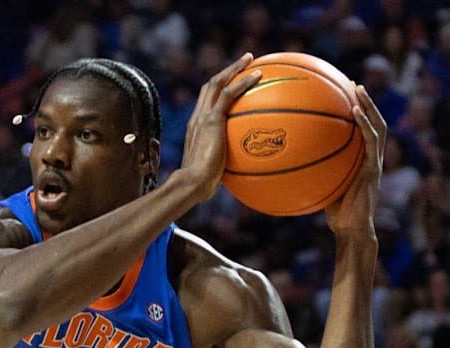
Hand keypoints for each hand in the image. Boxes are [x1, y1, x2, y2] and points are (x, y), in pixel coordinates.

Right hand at [180, 53, 261, 200]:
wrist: (192, 183)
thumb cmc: (201, 186)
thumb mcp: (214, 173)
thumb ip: (224, 167)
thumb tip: (241, 176)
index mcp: (196, 128)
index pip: (207, 102)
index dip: (220, 89)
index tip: (233, 82)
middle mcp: (197, 118)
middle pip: (211, 86)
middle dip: (228, 71)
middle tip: (245, 62)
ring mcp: (203, 117)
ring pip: (218, 83)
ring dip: (235, 68)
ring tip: (251, 59)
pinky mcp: (211, 120)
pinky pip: (229, 94)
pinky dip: (243, 82)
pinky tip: (258, 76)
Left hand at [325, 85, 386, 235]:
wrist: (351, 230)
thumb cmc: (335, 214)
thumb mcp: (323, 187)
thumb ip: (314, 171)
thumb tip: (288, 161)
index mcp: (363, 161)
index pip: (365, 132)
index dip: (360, 113)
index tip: (347, 95)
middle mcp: (372, 159)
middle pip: (375, 124)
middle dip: (367, 103)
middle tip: (355, 85)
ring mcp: (375, 163)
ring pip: (378, 127)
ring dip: (370, 106)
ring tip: (359, 89)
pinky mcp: (373, 169)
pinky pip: (371, 142)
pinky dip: (365, 124)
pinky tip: (354, 112)